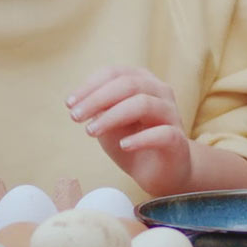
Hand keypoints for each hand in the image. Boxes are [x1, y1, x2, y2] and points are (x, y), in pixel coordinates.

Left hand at [69, 66, 193, 197]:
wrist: (163, 172)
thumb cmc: (134, 143)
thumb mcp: (110, 124)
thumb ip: (100, 110)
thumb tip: (80, 102)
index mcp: (143, 82)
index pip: (115, 73)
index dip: (90, 86)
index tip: (69, 104)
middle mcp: (160, 92)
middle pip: (129, 84)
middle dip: (97, 99)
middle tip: (75, 117)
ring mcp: (171, 114)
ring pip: (143, 104)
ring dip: (112, 116)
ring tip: (91, 131)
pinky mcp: (178, 139)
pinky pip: (162, 133)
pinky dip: (140, 138)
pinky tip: (123, 146)